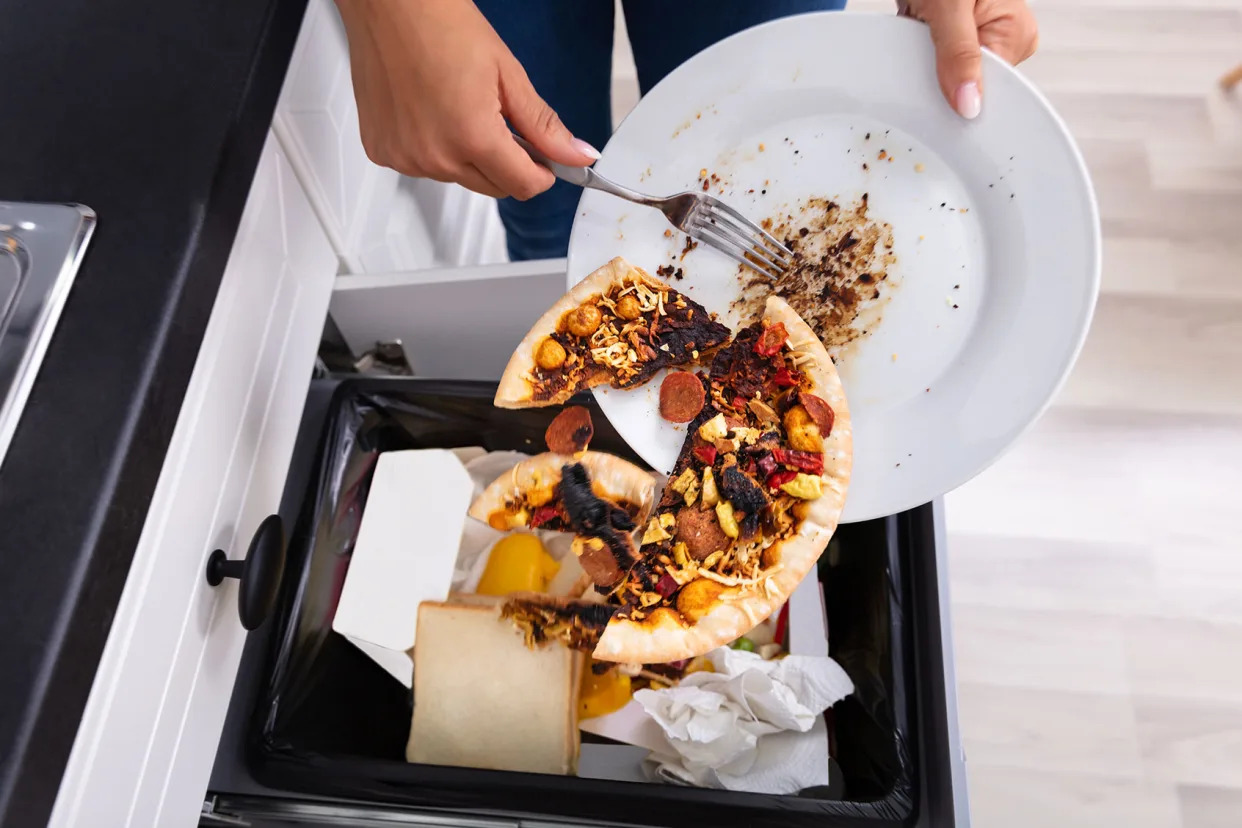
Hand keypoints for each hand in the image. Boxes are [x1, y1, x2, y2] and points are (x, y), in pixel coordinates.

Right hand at [334, 0, 597, 198]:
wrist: (387, 4)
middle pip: (493, 188)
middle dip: (506, 164)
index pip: (523, 186)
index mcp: (472, 137)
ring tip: (457, 107)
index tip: (544, 159)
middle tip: (499, 119)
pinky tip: (430, 113)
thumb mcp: (507, 74)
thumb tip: (578, 156)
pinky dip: (434, 149)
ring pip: (458, 178)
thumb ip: (543, 125)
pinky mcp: (382, 152)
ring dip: (468, 156)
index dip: (541, 173)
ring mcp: (405, 158)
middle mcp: (435, 157)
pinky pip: (423, 167)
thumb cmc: (441, 24)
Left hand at [902, 0, 1038, 118]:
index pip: (990, 89)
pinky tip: (916, 31)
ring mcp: (979, 37)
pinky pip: (934, 61)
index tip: (936, 89)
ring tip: (921, 27)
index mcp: (1017, 33)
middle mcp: (1003, 38)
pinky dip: (917, 51)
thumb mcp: (949, 6)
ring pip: (947, 75)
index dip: (960, 95)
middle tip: (925, 40)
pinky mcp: (956, 35)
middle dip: (938, 73)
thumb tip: (970, 104)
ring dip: (923, 60)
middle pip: (967, 84)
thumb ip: (959, 54)